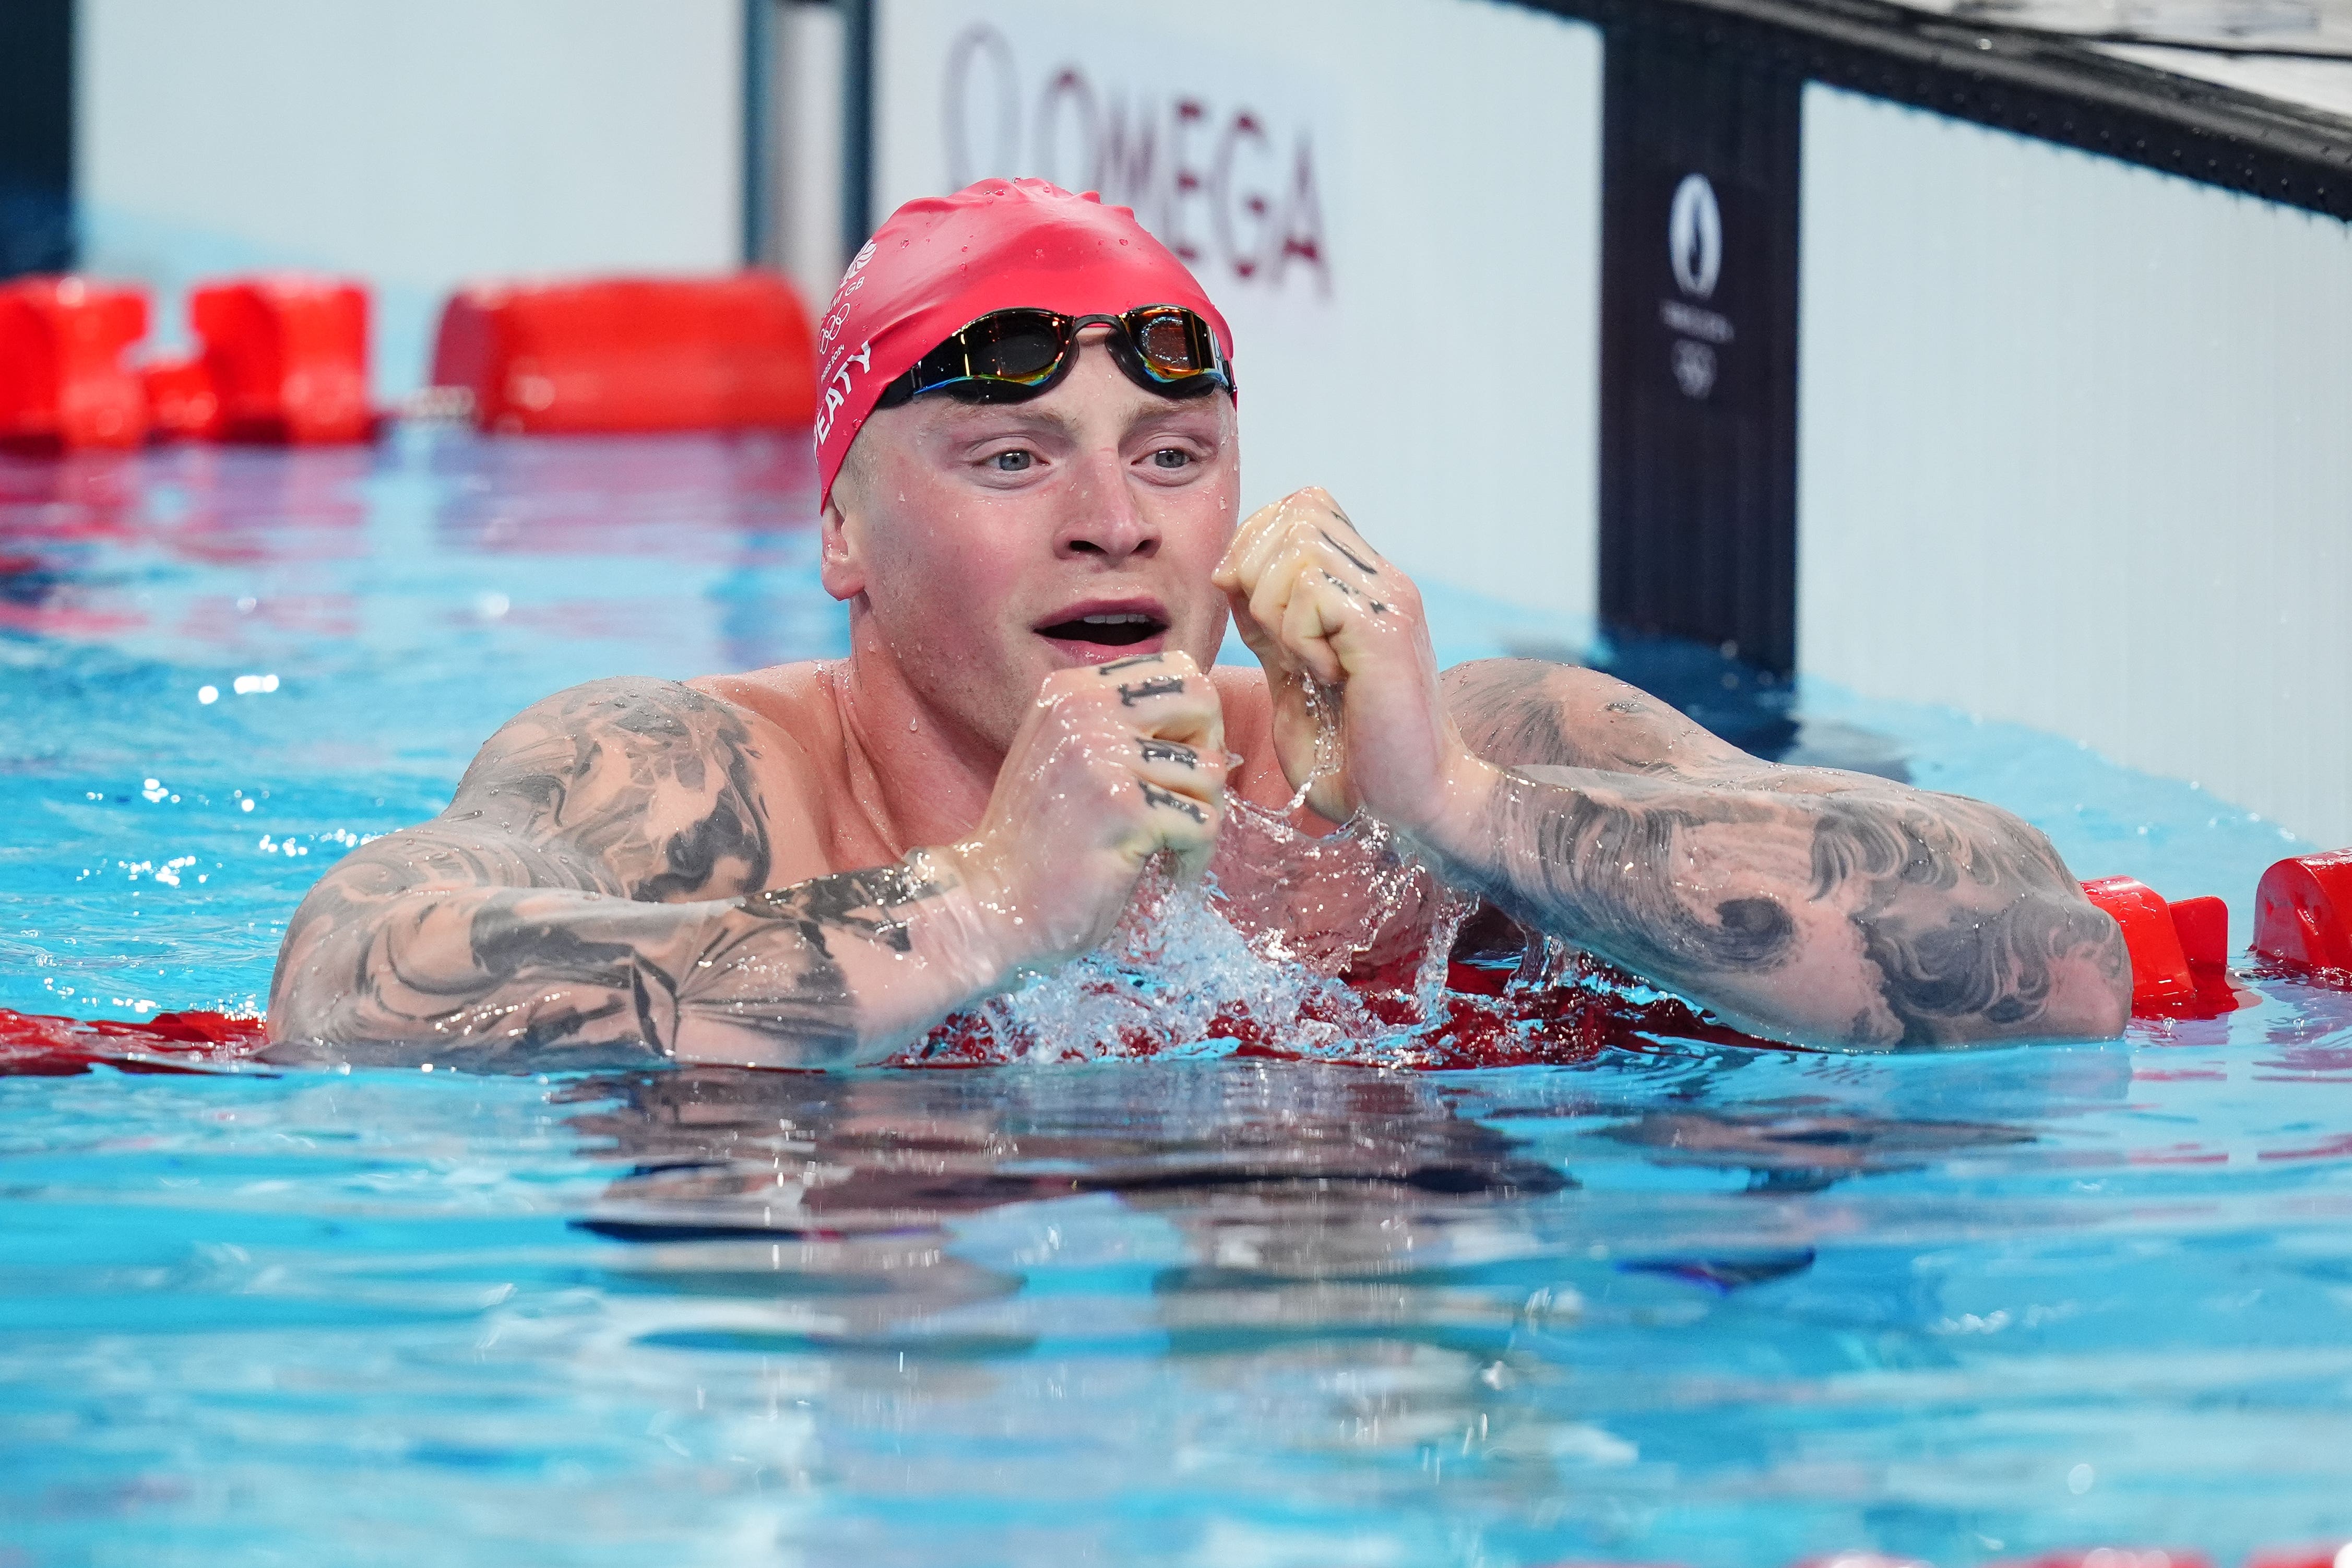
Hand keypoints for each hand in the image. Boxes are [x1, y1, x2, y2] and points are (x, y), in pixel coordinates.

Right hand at [946, 651, 1227, 970]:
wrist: (993, 904)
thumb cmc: (1038, 839)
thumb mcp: (1067, 754)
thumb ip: (1120, 723)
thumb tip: (1204, 714)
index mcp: (1073, 691)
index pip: (1177, 669)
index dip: (1194, 719)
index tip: (1176, 765)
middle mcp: (1086, 710)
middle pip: (1203, 702)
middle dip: (1209, 755)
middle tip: (1185, 800)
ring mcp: (1104, 757)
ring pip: (1211, 769)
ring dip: (1203, 816)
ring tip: (1170, 845)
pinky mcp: (1126, 810)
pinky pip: (1204, 822)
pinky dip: (1195, 857)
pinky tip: (1168, 872)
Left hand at [1211, 487, 1468, 832]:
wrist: (1408, 806)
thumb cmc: (1352, 759)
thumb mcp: (1291, 680)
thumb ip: (1269, 628)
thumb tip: (1229, 577)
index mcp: (1363, 588)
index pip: (1304, 507)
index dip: (1256, 543)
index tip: (1245, 605)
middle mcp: (1382, 581)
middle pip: (1298, 510)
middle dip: (1255, 568)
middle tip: (1270, 635)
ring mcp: (1389, 600)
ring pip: (1298, 544)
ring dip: (1274, 606)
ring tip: (1305, 661)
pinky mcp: (1385, 628)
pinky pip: (1310, 592)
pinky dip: (1297, 637)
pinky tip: (1326, 676)